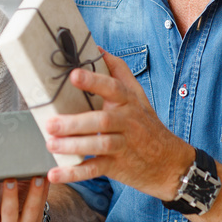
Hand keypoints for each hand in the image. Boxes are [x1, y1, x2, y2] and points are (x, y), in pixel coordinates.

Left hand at [44, 48, 193, 200]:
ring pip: (99, 145)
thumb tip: (97, 48)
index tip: (73, 75)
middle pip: (102, 121)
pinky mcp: (118, 166)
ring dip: (73, 146)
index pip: (112, 88)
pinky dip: (74, 173)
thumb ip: (119, 71)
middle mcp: (127, 122)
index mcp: (128, 102)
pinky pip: (95, 170)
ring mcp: (123, 145)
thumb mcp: (138, 96)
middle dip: (75, 123)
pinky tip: (56, 174)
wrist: (171, 164)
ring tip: (51, 144)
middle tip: (51, 123)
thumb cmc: (147, 125)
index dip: (93, 81)